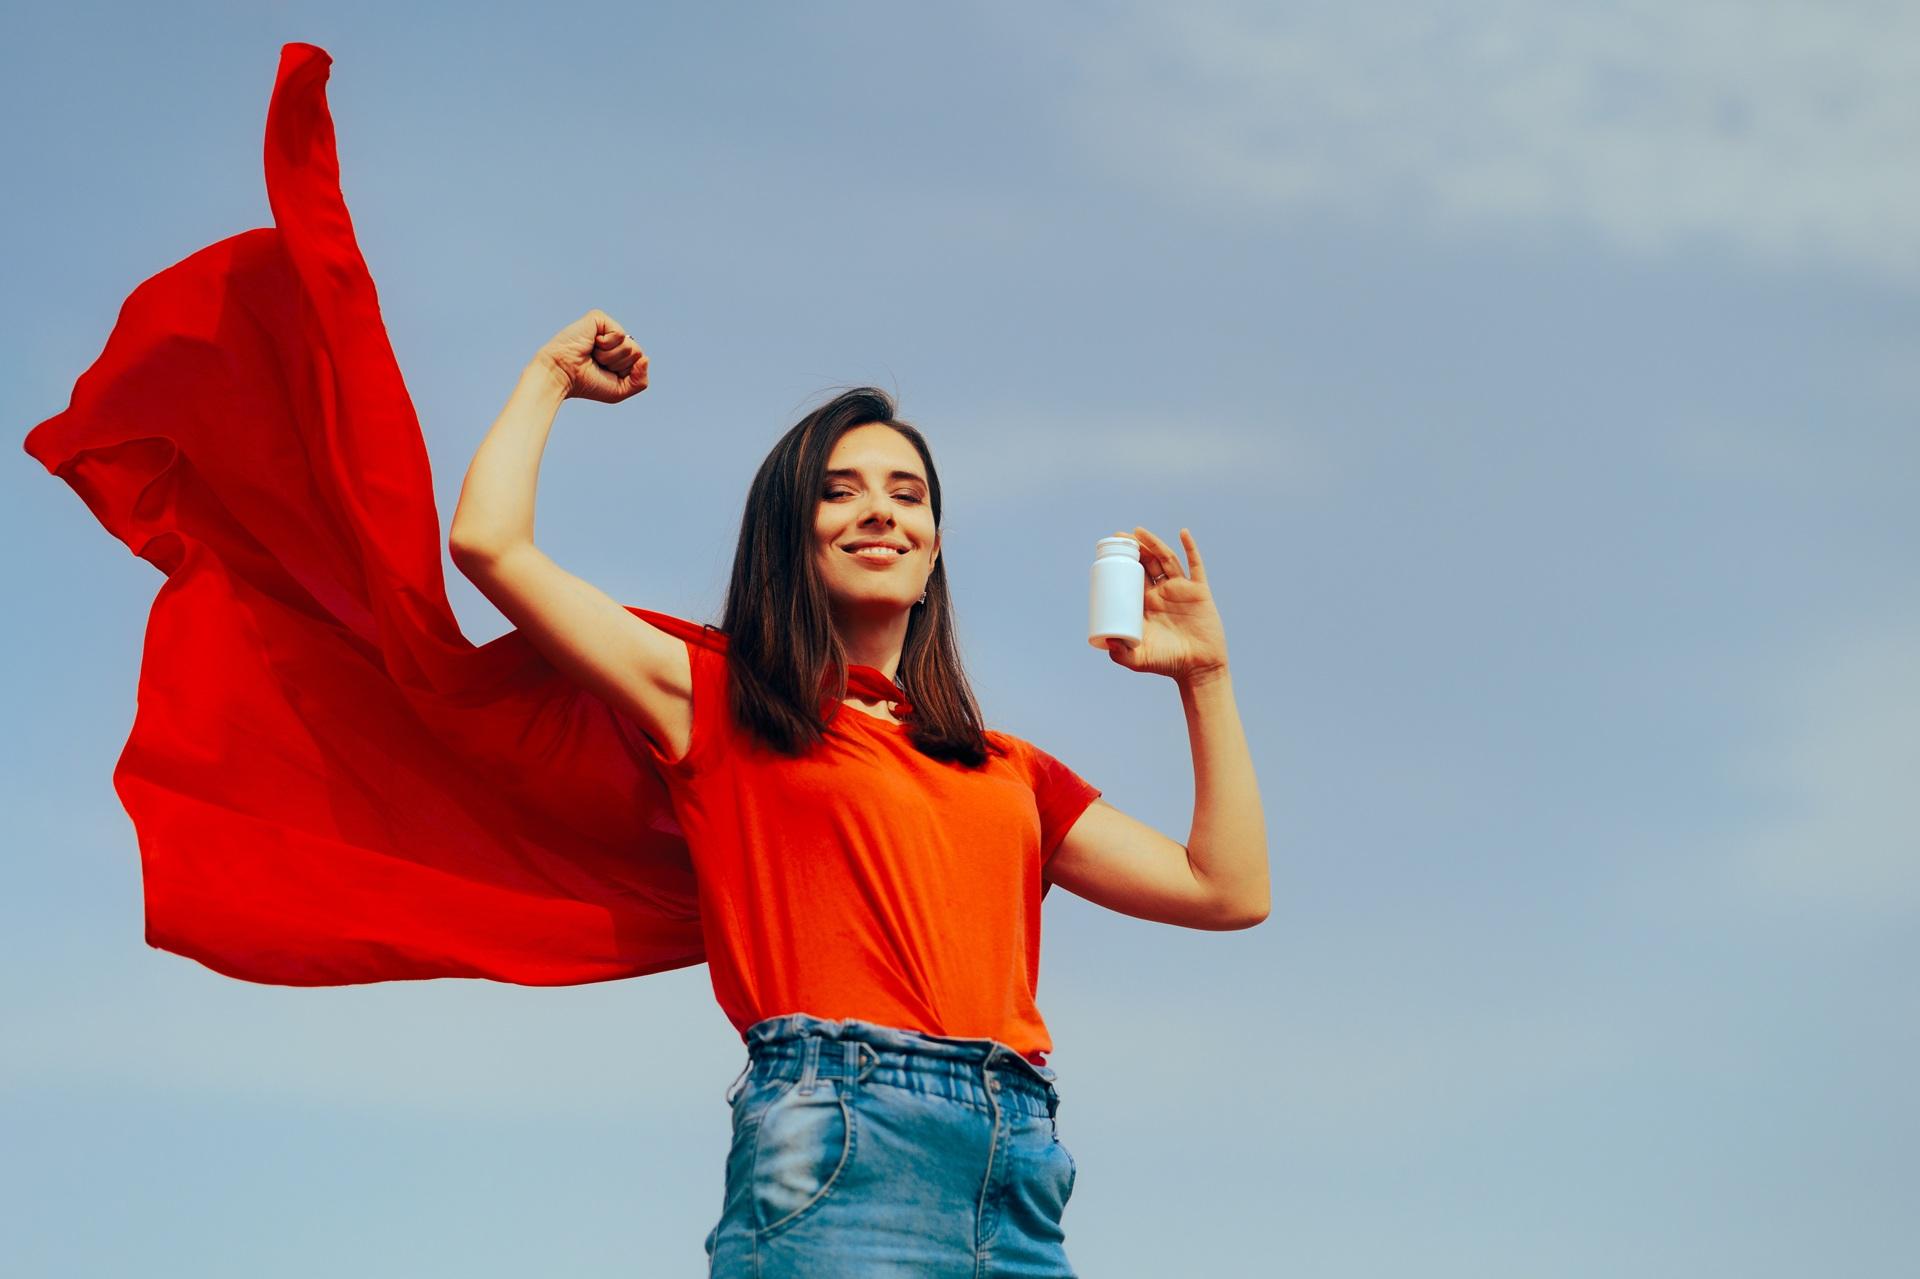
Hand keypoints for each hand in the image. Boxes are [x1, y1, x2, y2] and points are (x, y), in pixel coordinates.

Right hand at [533, 309, 648, 403]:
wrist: (563, 375)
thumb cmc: (587, 384)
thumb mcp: (620, 390)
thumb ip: (640, 380)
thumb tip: (645, 358)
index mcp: (618, 353)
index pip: (639, 360)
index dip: (624, 372)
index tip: (604, 372)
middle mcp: (613, 339)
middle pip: (637, 352)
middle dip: (618, 364)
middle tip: (596, 363)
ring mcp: (606, 327)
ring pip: (629, 345)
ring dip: (610, 356)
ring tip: (592, 354)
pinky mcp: (598, 318)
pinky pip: (620, 334)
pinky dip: (607, 345)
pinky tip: (591, 344)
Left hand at [1106, 527, 1229, 683]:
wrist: (1198, 669)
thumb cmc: (1167, 664)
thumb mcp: (1139, 659)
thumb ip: (1120, 654)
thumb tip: (1107, 640)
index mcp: (1146, 605)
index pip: (1131, 577)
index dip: (1122, 563)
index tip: (1109, 552)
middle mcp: (1162, 594)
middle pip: (1147, 564)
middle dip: (1134, 548)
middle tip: (1119, 536)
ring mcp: (1181, 590)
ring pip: (1166, 560)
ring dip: (1154, 544)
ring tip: (1139, 531)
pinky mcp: (1199, 592)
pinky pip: (1195, 566)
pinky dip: (1190, 548)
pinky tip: (1183, 533)